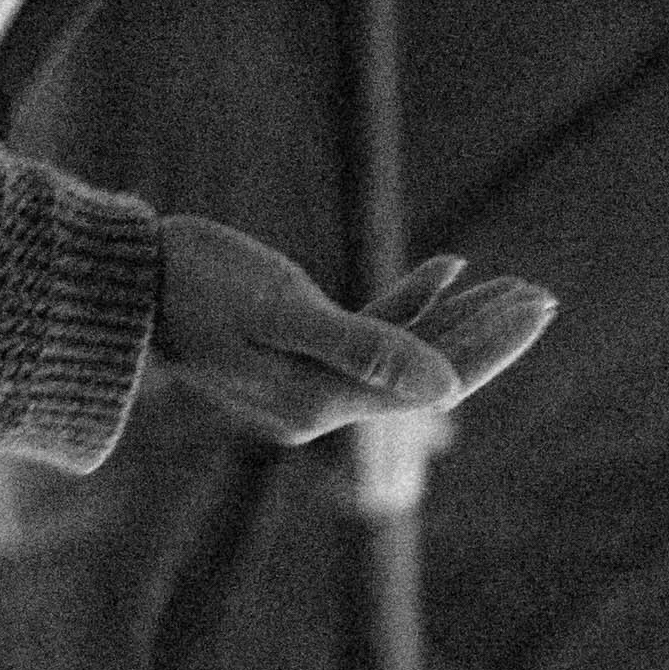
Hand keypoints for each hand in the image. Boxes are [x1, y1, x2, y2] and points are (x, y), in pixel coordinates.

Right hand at [147, 218, 553, 445]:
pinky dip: (412, 301)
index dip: (491, 345)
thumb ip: (361, 348)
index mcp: (322, 401)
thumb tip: (445, 390)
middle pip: (428, 370)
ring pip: (406, 348)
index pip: (432, 379)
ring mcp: (310, 376)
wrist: (123, 281)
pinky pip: (371, 330)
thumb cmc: (193, 285)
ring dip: (459, 315)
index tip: (539, 309)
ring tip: (515, 283)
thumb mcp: (279, 310)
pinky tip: (452, 268)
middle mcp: (322, 401)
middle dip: (489, 333)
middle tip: (545, 296)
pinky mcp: (298, 345)